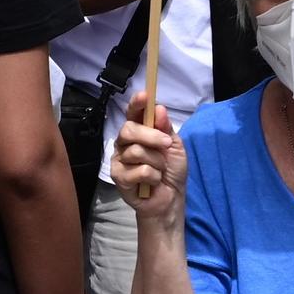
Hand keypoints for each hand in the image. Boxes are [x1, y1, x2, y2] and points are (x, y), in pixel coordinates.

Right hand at [112, 96, 186, 232]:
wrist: (170, 198)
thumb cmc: (171, 169)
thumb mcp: (174, 146)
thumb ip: (166, 129)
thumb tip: (159, 109)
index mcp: (138, 132)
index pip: (133, 114)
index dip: (136, 104)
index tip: (144, 96)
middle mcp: (125, 144)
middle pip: (129, 130)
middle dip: (151, 136)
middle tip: (166, 144)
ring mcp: (120, 160)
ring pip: (136, 151)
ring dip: (156, 162)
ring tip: (160, 170)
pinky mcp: (119, 178)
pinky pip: (139, 171)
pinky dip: (153, 176)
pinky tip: (153, 182)